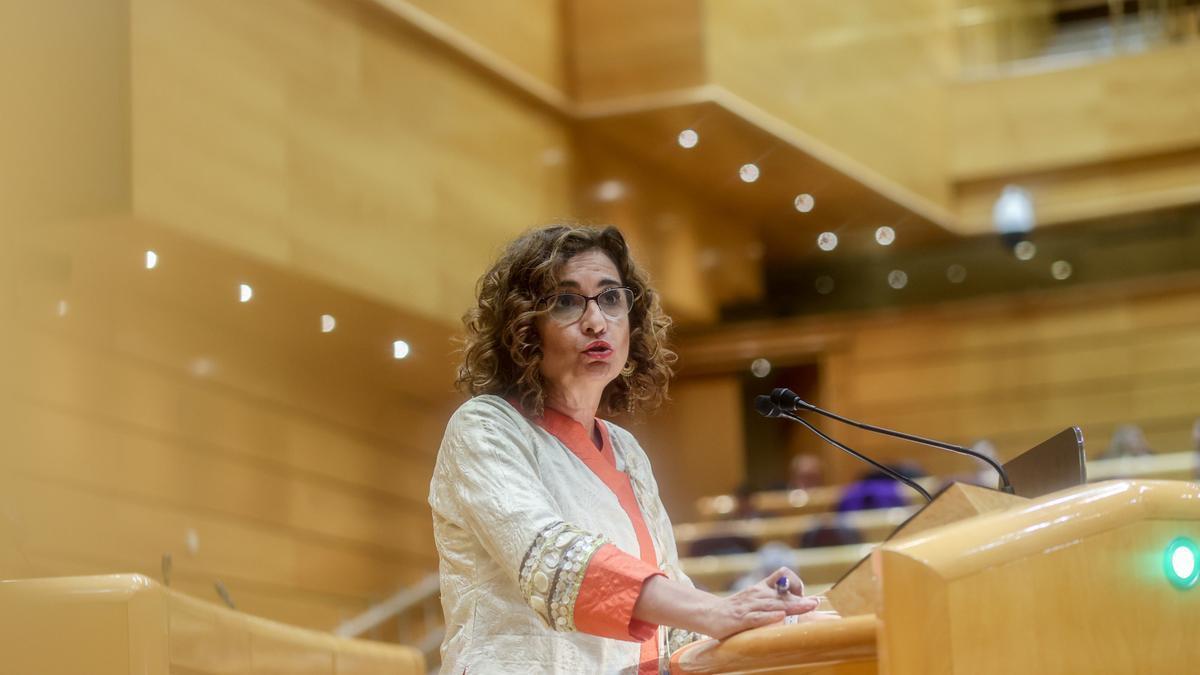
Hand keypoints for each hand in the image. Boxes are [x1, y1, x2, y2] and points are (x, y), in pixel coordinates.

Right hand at [702, 567, 818, 639]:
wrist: (709, 613)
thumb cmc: (736, 608)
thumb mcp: (755, 598)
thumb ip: (773, 598)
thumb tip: (798, 601)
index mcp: (762, 588)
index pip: (781, 575)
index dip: (795, 582)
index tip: (803, 595)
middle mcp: (757, 595)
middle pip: (782, 595)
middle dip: (801, 599)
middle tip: (816, 602)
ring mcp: (749, 607)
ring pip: (773, 605)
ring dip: (791, 606)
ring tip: (806, 606)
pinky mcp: (740, 620)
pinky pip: (756, 617)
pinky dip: (769, 616)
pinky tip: (780, 616)